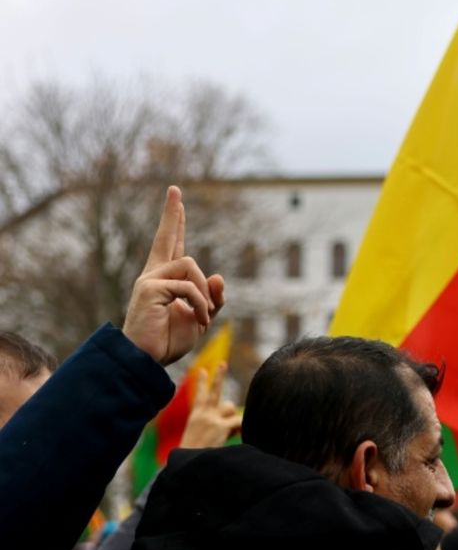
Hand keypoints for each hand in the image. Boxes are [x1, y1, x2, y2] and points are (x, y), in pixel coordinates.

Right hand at [123, 187, 226, 365]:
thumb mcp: (200, 317)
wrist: (147, 360)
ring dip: (204, 292)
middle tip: (174, 189)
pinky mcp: (150, 288)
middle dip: (172, 214)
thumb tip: (218, 275)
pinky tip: (200, 319)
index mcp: (165, 279)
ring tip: (203, 316)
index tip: (176, 198)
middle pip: (167, 238)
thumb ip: (211, 298)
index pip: (171, 244)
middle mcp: (154, 275)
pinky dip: (201, 303)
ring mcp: (150, 280)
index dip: (174, 222)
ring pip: (191, 265)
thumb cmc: (168, 341)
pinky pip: (188, 286)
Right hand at [178, 364, 241, 448]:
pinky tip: (237, 435)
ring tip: (226, 434)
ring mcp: (212, 418)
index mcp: (196, 416)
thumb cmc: (196, 453)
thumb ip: (217, 424)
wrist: (188, 463)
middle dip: (218, 376)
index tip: (202, 370)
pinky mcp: (221, 426)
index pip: (199, 396)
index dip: (201, 383)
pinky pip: (238, 421)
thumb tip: (237, 420)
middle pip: (214, 391)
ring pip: (230, 408)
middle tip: (222, 363)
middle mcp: (203, 414)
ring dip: (232, 419)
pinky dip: (240, 428)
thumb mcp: (200, 435)